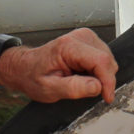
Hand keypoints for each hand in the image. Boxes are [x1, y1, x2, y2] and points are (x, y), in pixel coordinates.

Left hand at [0, 28, 117, 103]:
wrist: (26, 67)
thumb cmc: (34, 76)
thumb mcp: (50, 89)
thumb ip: (74, 88)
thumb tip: (97, 87)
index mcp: (69, 47)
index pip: (101, 61)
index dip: (108, 81)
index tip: (106, 97)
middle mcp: (80, 37)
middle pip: (107, 60)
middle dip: (102, 79)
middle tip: (84, 89)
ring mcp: (85, 37)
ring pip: (108, 60)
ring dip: (99, 75)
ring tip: (79, 79)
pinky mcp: (89, 41)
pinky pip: (103, 58)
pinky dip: (97, 70)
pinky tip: (82, 74)